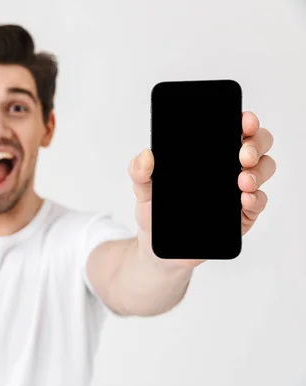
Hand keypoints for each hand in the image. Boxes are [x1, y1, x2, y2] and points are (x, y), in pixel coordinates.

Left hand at [129, 111, 275, 268]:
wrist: (160, 249)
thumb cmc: (155, 211)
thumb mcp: (143, 189)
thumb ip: (139, 171)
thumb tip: (145, 154)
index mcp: (208, 154)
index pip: (233, 129)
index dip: (244, 121)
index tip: (244, 120)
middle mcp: (228, 167)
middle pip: (257, 145)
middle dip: (256, 144)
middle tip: (243, 154)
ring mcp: (238, 191)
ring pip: (263, 170)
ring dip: (258, 171)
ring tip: (242, 179)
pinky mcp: (242, 216)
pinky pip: (259, 203)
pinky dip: (256, 199)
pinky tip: (245, 199)